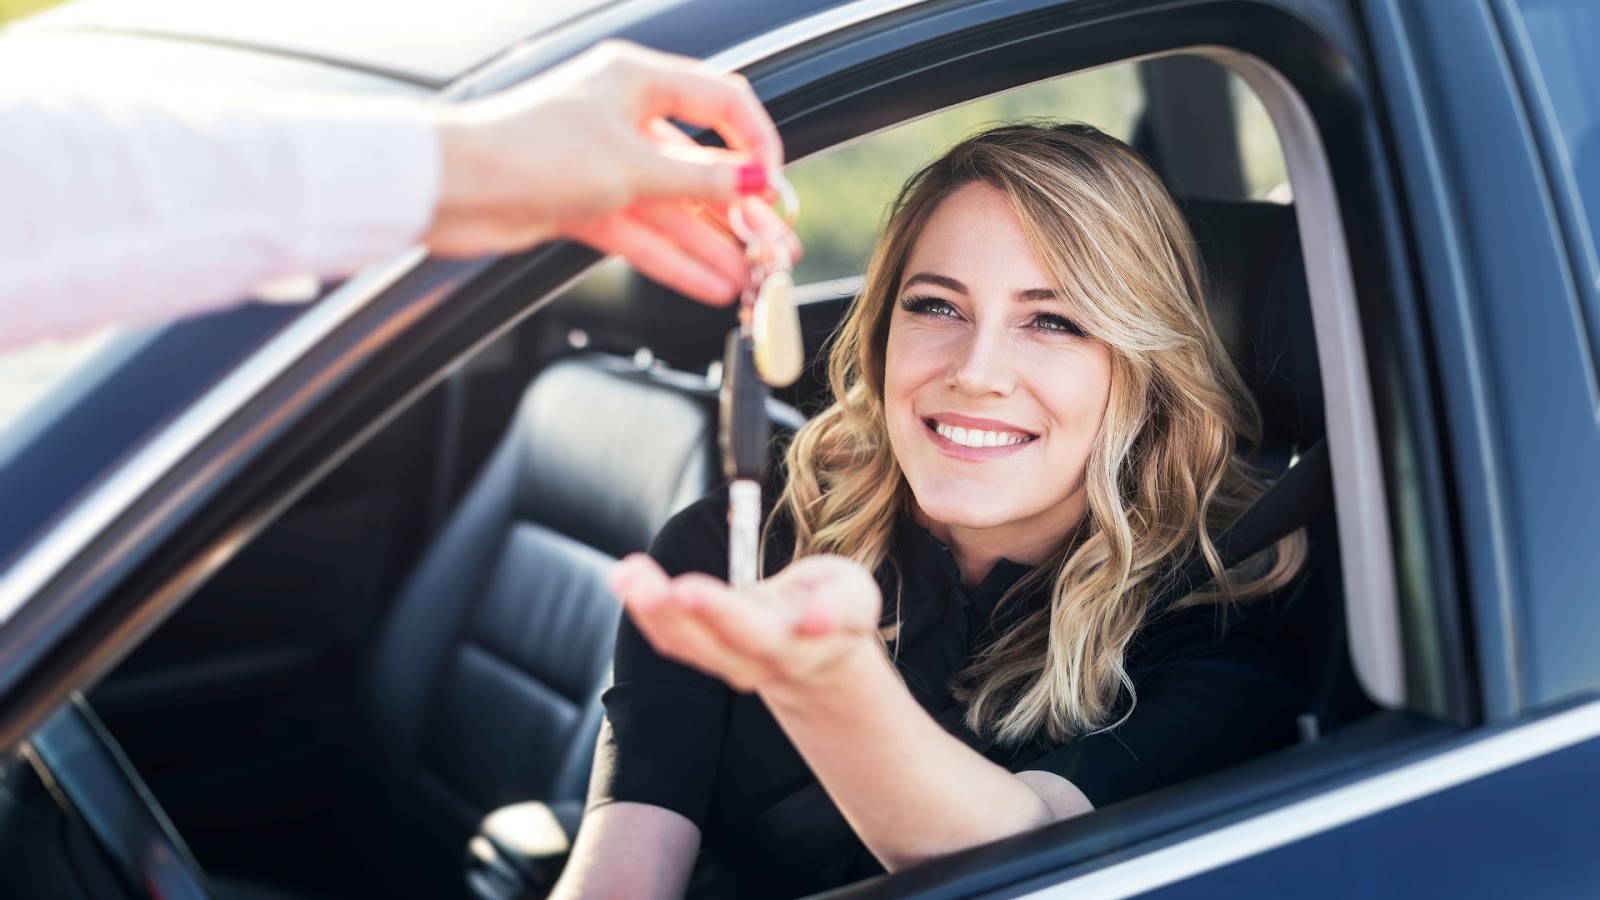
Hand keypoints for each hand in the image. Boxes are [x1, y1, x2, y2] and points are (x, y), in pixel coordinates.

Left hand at [425, 40, 799, 303]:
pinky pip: (643, 233)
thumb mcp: (634, 164)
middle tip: (773, 245)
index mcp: (637, 79)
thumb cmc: (531, 149)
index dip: (756, 143)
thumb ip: (701, 178)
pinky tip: (708, 284)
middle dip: (739, 209)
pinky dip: (674, 258)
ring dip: (711, 244)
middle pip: (700, 164)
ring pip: (672, 207)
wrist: (452, 187)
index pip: (722, 102)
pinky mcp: (583, 204)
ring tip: (750, 278)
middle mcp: (623, 117)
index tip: (775, 185)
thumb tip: (756, 182)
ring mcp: (604, 164)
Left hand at [610, 553, 883, 695]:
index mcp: (802, 642)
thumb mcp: (853, 597)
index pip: (774, 633)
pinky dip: (644, 609)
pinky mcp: (705, 656)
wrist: (816, 660)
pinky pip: (670, 639)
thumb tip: (818, 618)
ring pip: (687, 644)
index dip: (738, 615)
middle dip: (692, 614)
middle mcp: (764, 661)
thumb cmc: (835, 608)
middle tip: (664, 587)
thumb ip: (838, 604)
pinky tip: (626, 576)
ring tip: (628, 572)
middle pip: (724, 642)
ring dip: (653, 610)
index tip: (716, 596)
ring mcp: (731, 664)